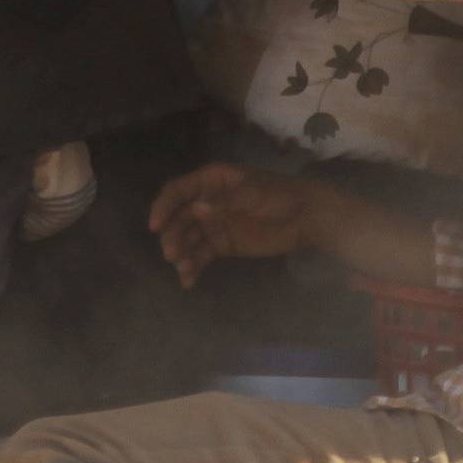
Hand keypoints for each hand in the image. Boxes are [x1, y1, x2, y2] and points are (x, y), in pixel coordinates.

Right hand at [148, 162, 312, 287]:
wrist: (308, 218)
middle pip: (179, 219)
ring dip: (181, 254)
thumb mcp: (254, 194)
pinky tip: (188, 280)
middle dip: (173, 236)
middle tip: (172, 254)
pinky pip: (202, 255)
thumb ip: (224, 202)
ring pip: (188, 239)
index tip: (155, 226)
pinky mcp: (222, 245)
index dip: (164, 207)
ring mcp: (213, 224)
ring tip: (183, 269)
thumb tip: (196, 209)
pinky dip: (193, 267)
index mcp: (210, 181)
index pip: (178, 192)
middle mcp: (206, 202)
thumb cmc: (281, 196)